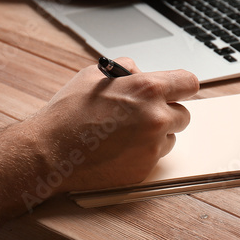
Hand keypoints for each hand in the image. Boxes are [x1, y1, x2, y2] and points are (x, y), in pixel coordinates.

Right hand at [18, 58, 198, 192]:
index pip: (189, 82)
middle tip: (142, 114)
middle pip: (183, 114)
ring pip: (170, 137)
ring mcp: (152, 147)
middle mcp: (156, 118)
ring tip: (124, 133)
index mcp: (148, 90)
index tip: (177, 89)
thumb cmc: (69, 112)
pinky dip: (141, 153)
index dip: (181, 85)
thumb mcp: (94, 75)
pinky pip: (154, 157)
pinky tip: (117, 148)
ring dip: (155, 135)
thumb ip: (126, 69)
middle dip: (166, 112)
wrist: (50, 151)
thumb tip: (140, 72)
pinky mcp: (144, 169)